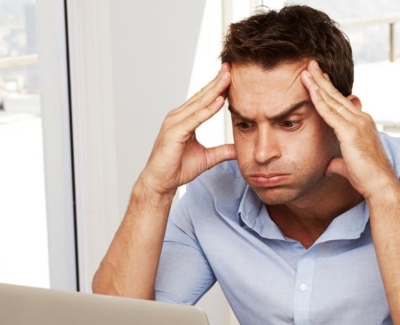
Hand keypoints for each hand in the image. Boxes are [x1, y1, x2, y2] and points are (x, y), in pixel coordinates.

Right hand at [140, 63, 235, 195]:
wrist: (161, 182)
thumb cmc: (177, 169)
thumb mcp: (207, 158)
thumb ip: (222, 151)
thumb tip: (238, 149)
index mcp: (184, 120)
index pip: (204, 100)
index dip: (217, 87)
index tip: (232, 76)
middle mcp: (178, 117)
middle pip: (201, 96)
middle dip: (217, 82)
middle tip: (231, 67)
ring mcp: (175, 123)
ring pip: (199, 104)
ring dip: (214, 90)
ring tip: (228, 78)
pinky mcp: (175, 132)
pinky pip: (195, 119)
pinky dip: (207, 110)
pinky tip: (219, 101)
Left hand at [301, 60, 398, 200]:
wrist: (379, 184)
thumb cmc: (365, 176)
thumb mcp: (347, 165)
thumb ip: (337, 162)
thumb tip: (328, 166)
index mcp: (360, 123)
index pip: (340, 102)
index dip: (327, 89)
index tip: (318, 78)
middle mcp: (360, 118)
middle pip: (336, 95)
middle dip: (321, 79)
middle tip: (310, 65)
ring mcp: (356, 123)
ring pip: (332, 99)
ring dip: (317, 84)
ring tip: (306, 70)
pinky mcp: (350, 131)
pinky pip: (330, 112)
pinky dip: (319, 99)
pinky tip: (310, 88)